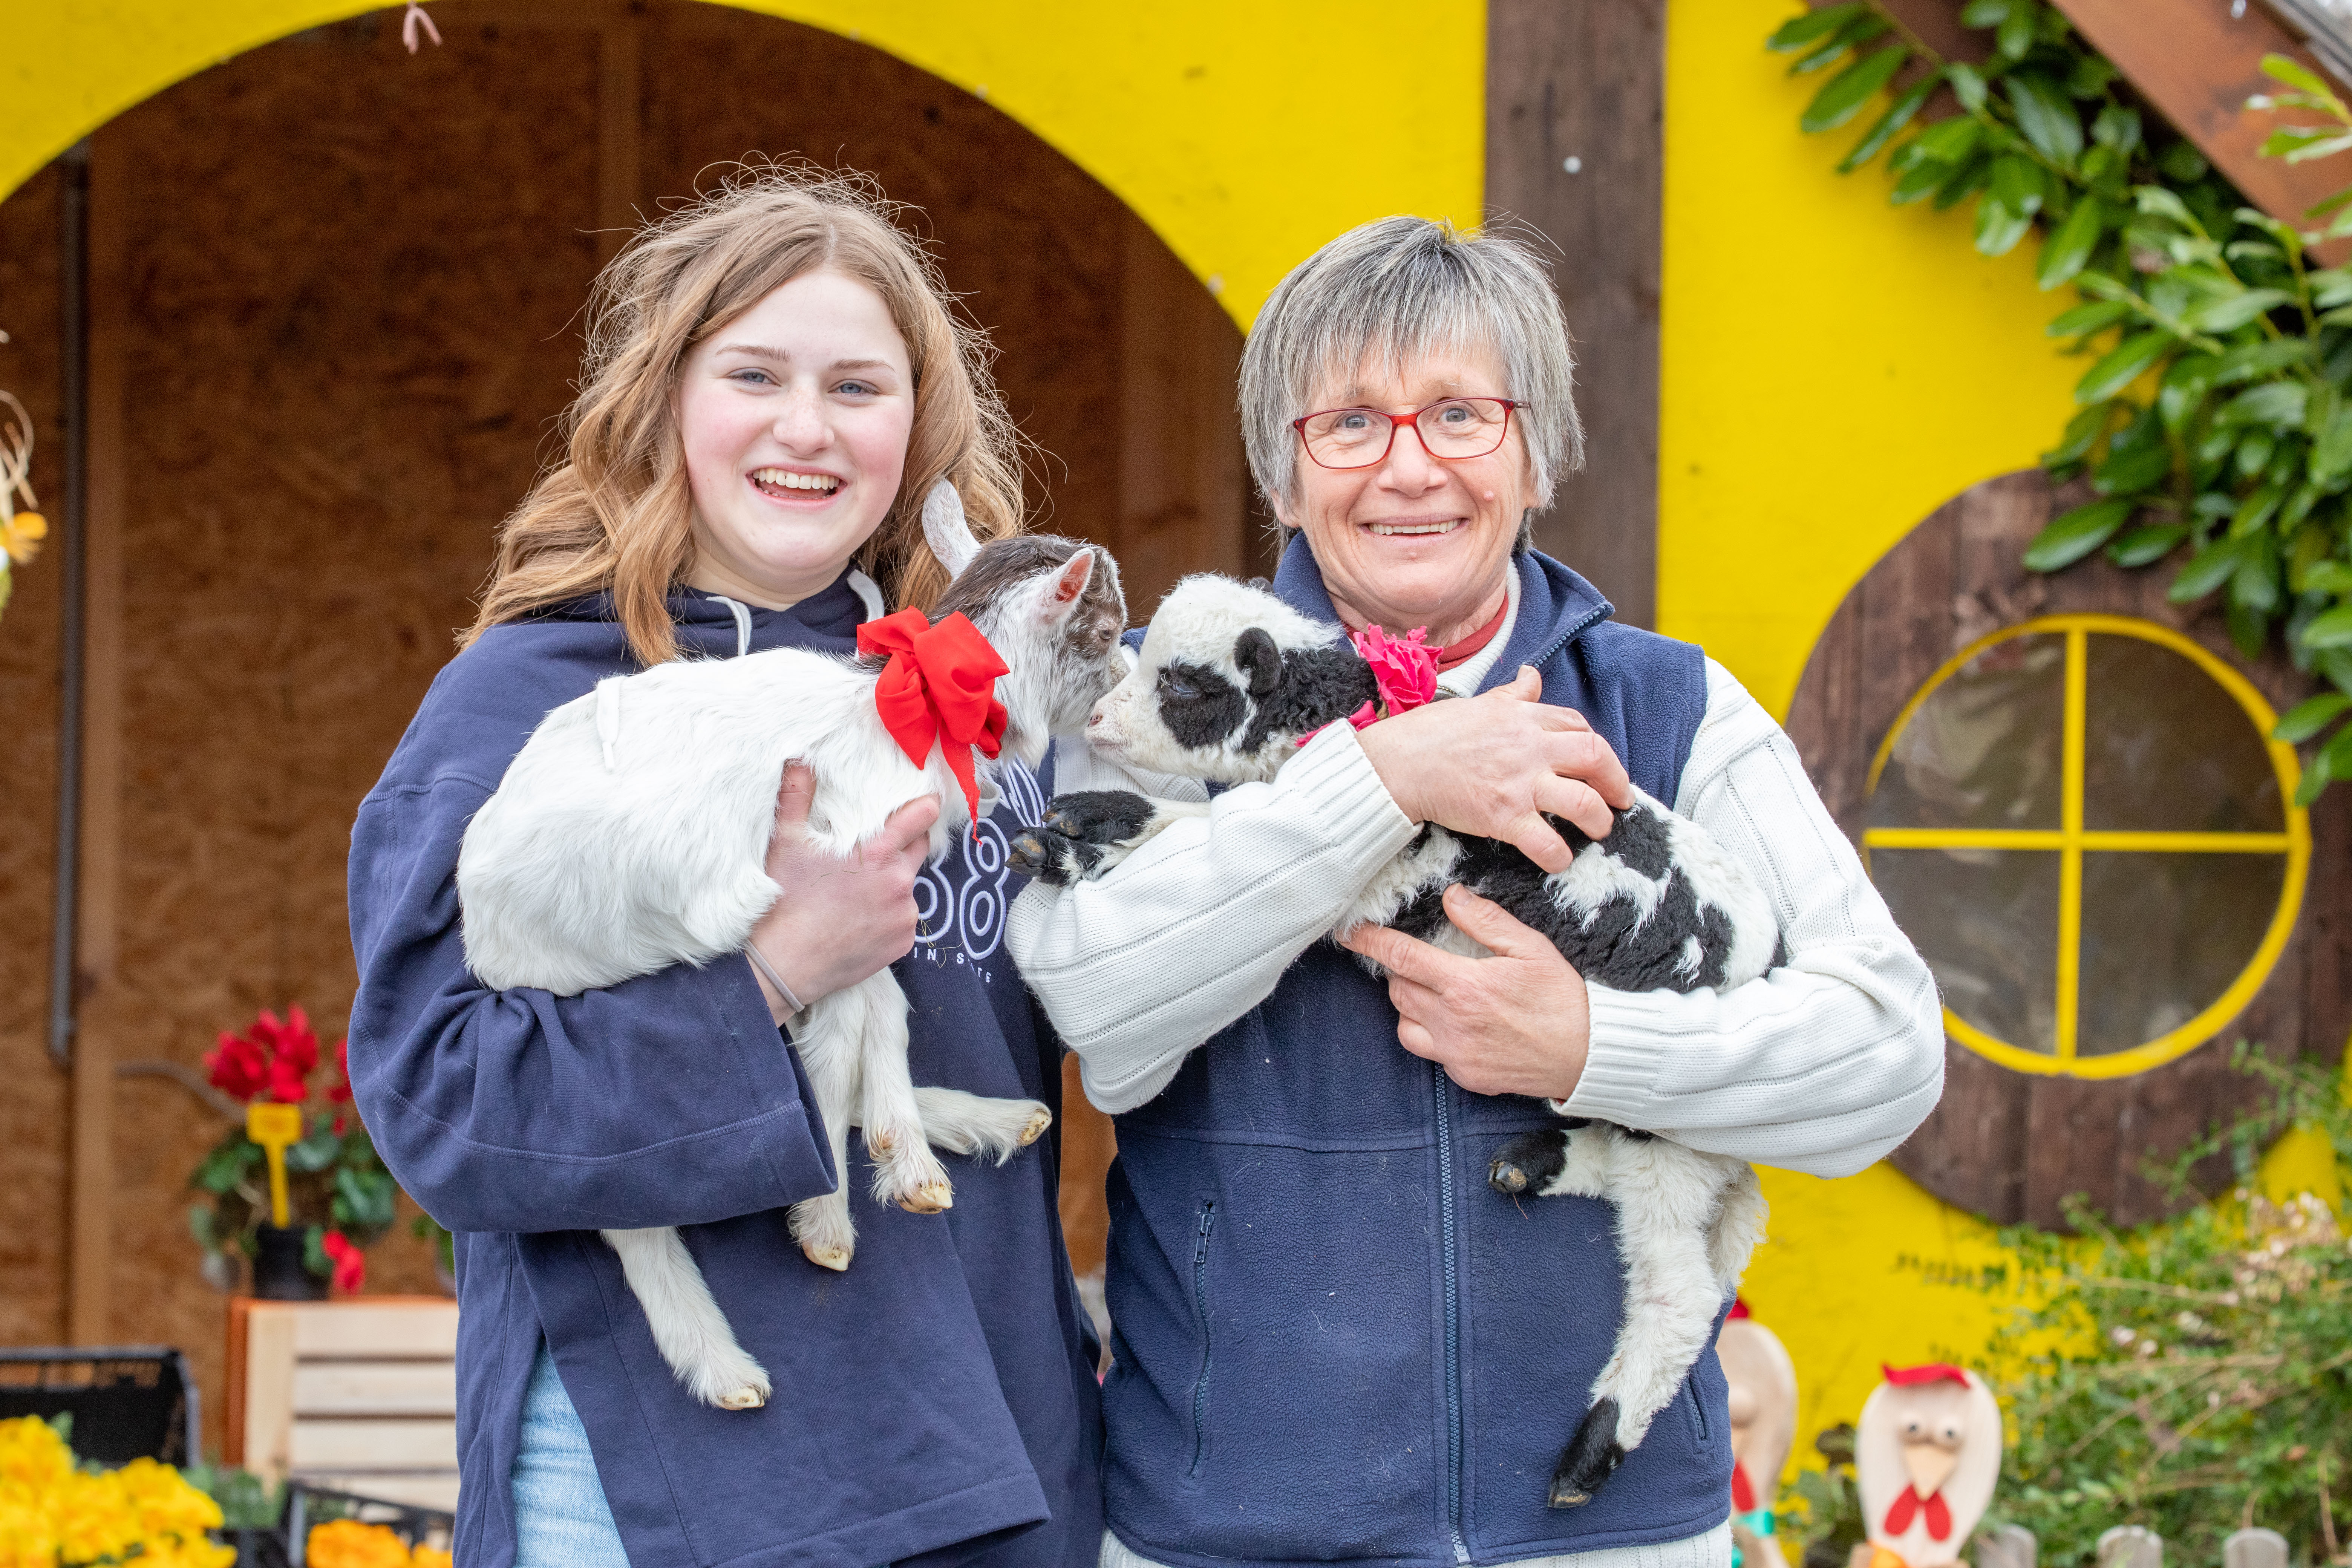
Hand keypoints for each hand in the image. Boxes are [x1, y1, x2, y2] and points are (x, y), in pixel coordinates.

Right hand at [745, 764, 940, 1023]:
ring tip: (858, 890)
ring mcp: (904, 915)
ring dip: (892, 882)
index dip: (926, 807)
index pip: (922, 818)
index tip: (928, 802)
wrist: (783, 965)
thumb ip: (796, 796)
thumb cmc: (783, 900)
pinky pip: (903, 919)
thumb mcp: (786, 842)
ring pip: (908, 886)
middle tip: (879, 846)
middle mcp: (900, 883)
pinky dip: (888, 915)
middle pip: (920, 849)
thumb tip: (799, 759)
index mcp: (879, 854)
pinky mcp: (903, 943)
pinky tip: (860, 917)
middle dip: (905, 842)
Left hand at [1339, 885, 1589, 1100]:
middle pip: (1398, 990)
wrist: (1590, 1055)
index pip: (1401, 957)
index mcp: (1465, 986)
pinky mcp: (1465, 1076)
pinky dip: (1431, 1034)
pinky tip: (1456, 1023)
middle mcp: (1452, 1023)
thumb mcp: (1531, 948)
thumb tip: (1452, 897)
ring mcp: (1456, 1054)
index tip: (1350, 932)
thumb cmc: (1564, 998)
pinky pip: (1429, 1051)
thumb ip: (1486, 922)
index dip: (1371, 942)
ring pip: (1405, 1024)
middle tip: (1419, 959)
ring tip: (1437, 991)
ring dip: (1410, 1004)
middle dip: (1400, 971)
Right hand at [1354, 666, 1631, 871]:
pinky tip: (1559, 859)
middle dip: (1615, 780)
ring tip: (1599, 830)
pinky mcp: (1503, 817)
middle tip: (1620, 799)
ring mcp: (1518, 783)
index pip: (1576, 724)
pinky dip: (1559, 855)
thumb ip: (1512, 694)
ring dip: (1599, 819)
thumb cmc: (1429, 734)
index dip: (1595, 745)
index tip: (1599, 763)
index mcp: (1522, 716)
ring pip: (1582, 802)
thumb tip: (1532, 675)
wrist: (1396, 764)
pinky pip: (1546, 841)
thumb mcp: (1477, 702)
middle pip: (1594, 757)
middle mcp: (1528, 747)